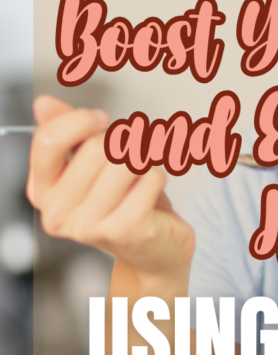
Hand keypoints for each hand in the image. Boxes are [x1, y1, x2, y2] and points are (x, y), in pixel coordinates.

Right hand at [27, 95, 194, 276]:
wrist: (156, 250)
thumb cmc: (124, 202)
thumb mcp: (91, 164)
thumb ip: (67, 132)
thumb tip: (44, 104)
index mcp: (42, 192)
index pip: (48, 141)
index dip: (81, 120)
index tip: (102, 120)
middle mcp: (58, 214)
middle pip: (95, 147)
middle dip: (120, 144)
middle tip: (128, 161)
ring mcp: (90, 226)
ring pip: (125, 160)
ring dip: (141, 160)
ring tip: (138, 179)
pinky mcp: (125, 229)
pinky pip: (150, 176)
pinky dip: (157, 176)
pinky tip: (151, 195)